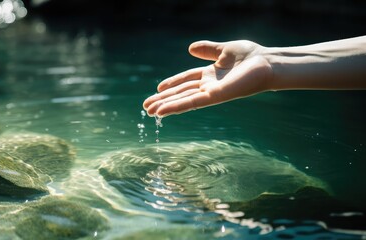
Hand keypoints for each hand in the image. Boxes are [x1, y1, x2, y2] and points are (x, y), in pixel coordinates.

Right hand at [143, 40, 272, 116]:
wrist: (268, 63)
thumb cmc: (252, 57)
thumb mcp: (224, 50)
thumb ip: (208, 49)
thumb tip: (190, 48)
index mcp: (210, 74)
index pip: (185, 80)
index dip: (171, 84)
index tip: (157, 89)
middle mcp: (208, 85)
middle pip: (181, 92)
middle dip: (163, 100)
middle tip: (146, 107)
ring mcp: (210, 93)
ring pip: (183, 100)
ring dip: (165, 106)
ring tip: (149, 112)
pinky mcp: (214, 97)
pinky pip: (191, 103)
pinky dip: (176, 107)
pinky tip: (162, 112)